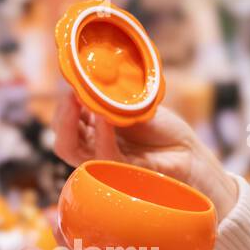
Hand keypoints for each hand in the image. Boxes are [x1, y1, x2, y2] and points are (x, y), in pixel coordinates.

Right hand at [53, 94, 238, 220]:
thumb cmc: (160, 128)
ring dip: (73, 124)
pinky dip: (102, 136)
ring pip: (74, 152)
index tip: (71, 85)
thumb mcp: (131, 104)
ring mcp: (106, 163)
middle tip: (70, 95)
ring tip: (79, 100)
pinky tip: (105, 118)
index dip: (64, 107)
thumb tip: (86, 77)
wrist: (187, 151)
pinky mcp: (123, 173)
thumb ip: (109, 98)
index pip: (66, 124)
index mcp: (93, 133)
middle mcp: (94, 150)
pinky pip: (105, 156)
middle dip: (62, 118)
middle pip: (64, 142)